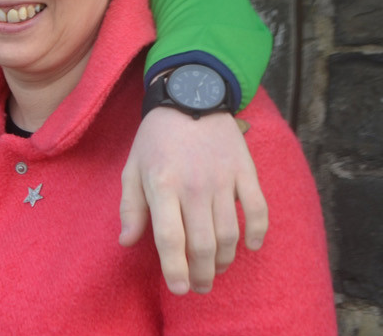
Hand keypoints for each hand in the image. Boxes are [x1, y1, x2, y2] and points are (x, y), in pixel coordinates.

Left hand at [119, 108, 267, 294]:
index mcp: (162, 184)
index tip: (178, 288)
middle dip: (201, 273)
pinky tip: (249, 246)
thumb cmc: (156, 138)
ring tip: (215, 269)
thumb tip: (127, 242)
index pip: (169, 237)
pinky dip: (257, 233)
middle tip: (198, 286)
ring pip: (229, 233)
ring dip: (224, 259)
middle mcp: (194, 185)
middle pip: (202, 243)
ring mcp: (223, 179)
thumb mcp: (132, 168)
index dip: (174, 267)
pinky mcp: (246, 171)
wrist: (190, 97)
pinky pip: (258, 210)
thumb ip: (131, 206)